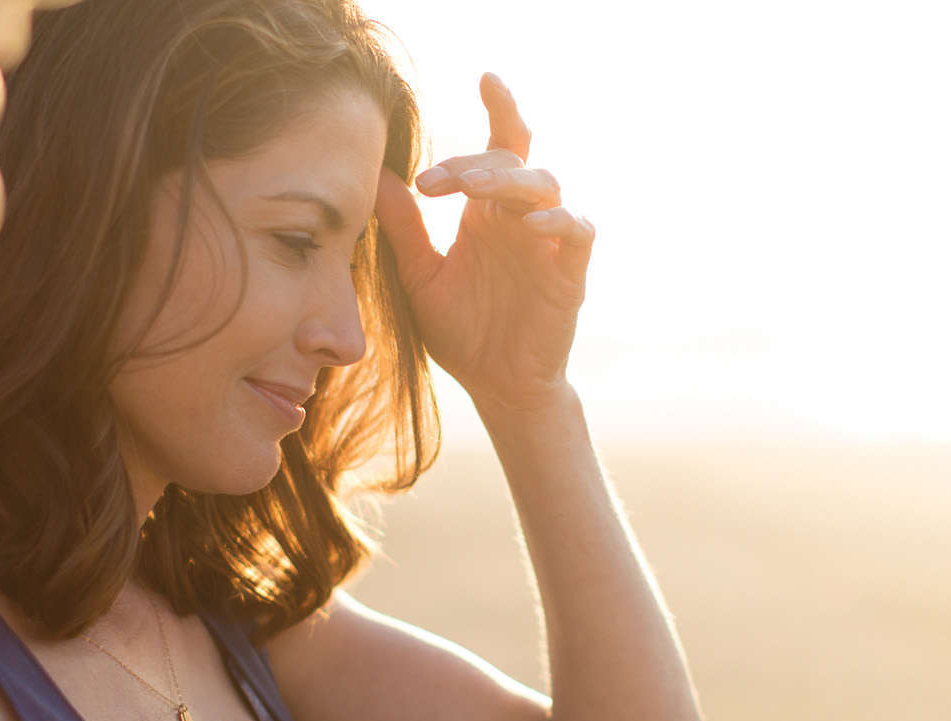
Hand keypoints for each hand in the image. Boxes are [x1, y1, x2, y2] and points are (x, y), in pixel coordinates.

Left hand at [374, 73, 594, 411]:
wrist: (497, 387)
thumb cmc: (463, 331)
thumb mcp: (420, 277)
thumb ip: (402, 228)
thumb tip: (373, 176)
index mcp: (486, 213)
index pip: (497, 146)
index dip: (496, 109)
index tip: (466, 102)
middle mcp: (519, 218)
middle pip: (515, 159)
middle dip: (478, 160)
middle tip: (440, 180)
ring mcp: (547, 242)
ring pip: (546, 184)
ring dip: (511, 180)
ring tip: (476, 191)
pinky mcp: (569, 272)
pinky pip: (577, 231)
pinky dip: (560, 219)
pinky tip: (532, 222)